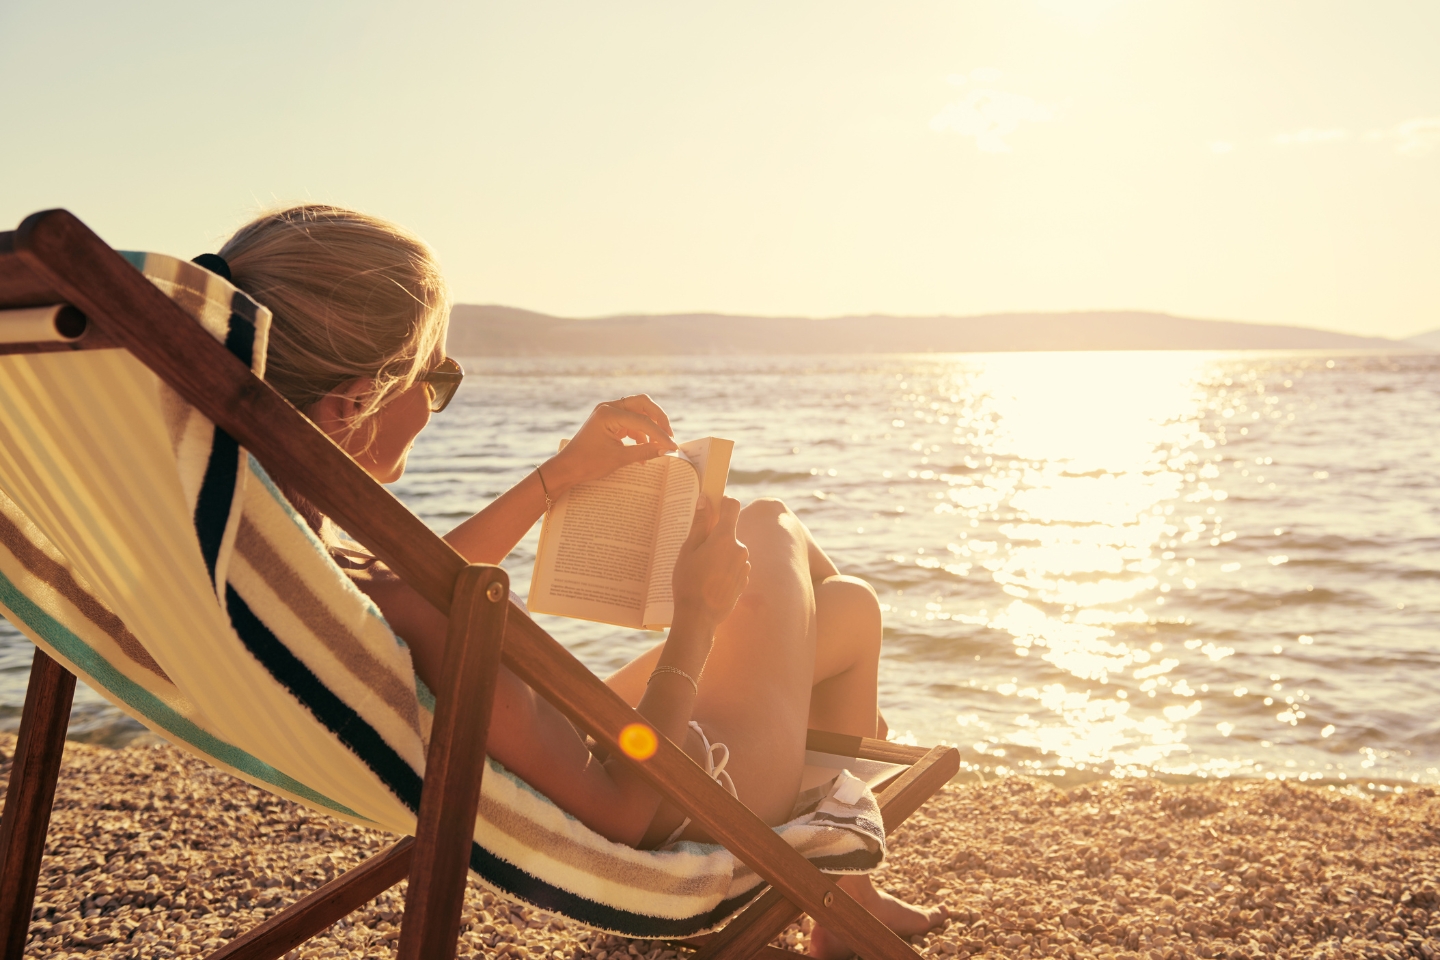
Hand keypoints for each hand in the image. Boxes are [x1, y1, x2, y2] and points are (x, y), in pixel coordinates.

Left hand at [544, 395, 676, 490]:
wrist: (567, 468)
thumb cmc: (588, 463)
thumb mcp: (619, 458)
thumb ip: (645, 451)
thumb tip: (666, 449)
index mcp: (608, 413)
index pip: (643, 420)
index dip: (660, 434)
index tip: (673, 447)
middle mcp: (609, 407)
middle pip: (643, 404)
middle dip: (658, 420)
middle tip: (669, 436)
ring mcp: (608, 412)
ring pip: (639, 411)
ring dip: (650, 428)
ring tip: (658, 446)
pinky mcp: (609, 420)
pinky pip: (631, 421)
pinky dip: (640, 434)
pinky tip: (644, 450)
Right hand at [672, 496, 750, 626]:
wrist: (699, 617)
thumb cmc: (689, 582)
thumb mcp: (688, 550)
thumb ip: (699, 524)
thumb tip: (705, 500)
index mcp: (725, 538)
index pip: (732, 506)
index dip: (722, 502)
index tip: (711, 506)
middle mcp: (740, 549)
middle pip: (729, 531)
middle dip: (715, 535)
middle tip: (696, 550)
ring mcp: (744, 565)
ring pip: (731, 550)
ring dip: (719, 553)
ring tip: (701, 570)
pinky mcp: (744, 580)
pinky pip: (734, 566)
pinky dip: (724, 568)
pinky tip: (709, 581)